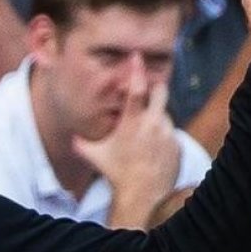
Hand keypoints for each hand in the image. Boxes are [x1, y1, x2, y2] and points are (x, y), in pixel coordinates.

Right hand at [73, 63, 180, 226]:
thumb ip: (82, 143)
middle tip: (148, 91)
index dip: (137, 69)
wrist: (143, 195)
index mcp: (131, 122)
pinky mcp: (178, 145)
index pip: (136, 88)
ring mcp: (168, 134)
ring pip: (164, 115)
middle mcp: (152, 124)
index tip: (137, 56)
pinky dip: (163, 137)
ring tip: (144, 136)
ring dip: (156, 119)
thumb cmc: (116, 174)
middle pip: (160, 91)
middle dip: (155, 87)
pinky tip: (152, 151)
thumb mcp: (95, 156)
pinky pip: (171, 134)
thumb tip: (72, 138)